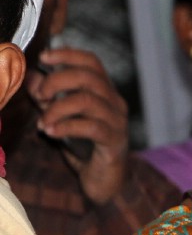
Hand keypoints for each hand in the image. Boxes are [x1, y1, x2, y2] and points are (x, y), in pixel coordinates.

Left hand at [29, 48, 128, 204]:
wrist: (106, 180)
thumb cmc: (84, 146)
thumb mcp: (61, 116)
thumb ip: (48, 97)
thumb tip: (31, 76)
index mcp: (105, 91)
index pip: (91, 62)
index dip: (68, 55)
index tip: (43, 58)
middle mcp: (115, 102)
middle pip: (89, 77)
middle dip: (58, 81)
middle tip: (40, 96)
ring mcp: (117, 121)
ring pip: (89, 101)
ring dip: (58, 108)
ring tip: (43, 122)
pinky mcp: (114, 141)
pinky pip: (91, 127)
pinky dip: (66, 127)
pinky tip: (51, 132)